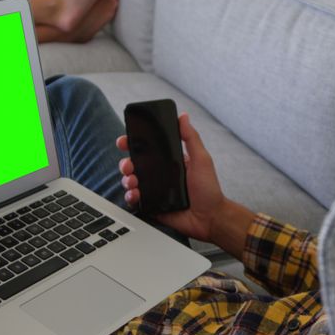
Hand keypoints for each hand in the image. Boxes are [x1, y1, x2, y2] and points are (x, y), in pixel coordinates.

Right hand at [117, 113, 226, 242]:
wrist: (210, 218)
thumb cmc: (209, 189)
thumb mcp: (201, 159)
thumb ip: (191, 138)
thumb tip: (183, 117)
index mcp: (170, 161)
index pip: (147, 149)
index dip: (133, 143)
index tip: (124, 141)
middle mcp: (160, 174)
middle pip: (135, 165)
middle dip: (126, 163)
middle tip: (129, 165)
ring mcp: (155, 190)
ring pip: (131, 181)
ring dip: (127, 179)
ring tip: (133, 181)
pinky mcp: (152, 205)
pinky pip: (136, 200)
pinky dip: (131, 196)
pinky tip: (135, 194)